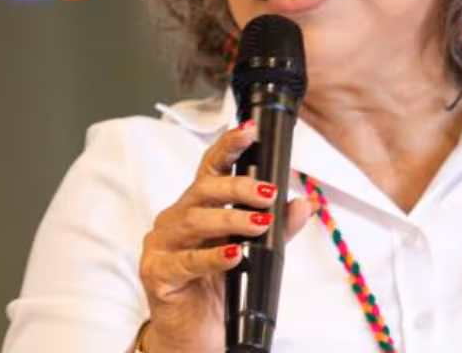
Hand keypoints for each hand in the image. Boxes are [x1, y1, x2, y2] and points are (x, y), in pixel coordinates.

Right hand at [138, 121, 312, 351]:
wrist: (196, 335)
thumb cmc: (219, 289)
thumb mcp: (252, 255)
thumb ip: (277, 230)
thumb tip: (304, 204)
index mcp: (197, 207)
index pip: (210, 168)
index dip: (228, 146)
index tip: (249, 130)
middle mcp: (176, 219)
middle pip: (203, 190)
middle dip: (238, 187)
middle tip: (268, 194)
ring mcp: (162, 245)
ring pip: (194, 220)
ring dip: (230, 219)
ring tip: (258, 224)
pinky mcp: (157, 273)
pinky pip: (186, 260)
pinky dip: (212, 257)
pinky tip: (232, 255)